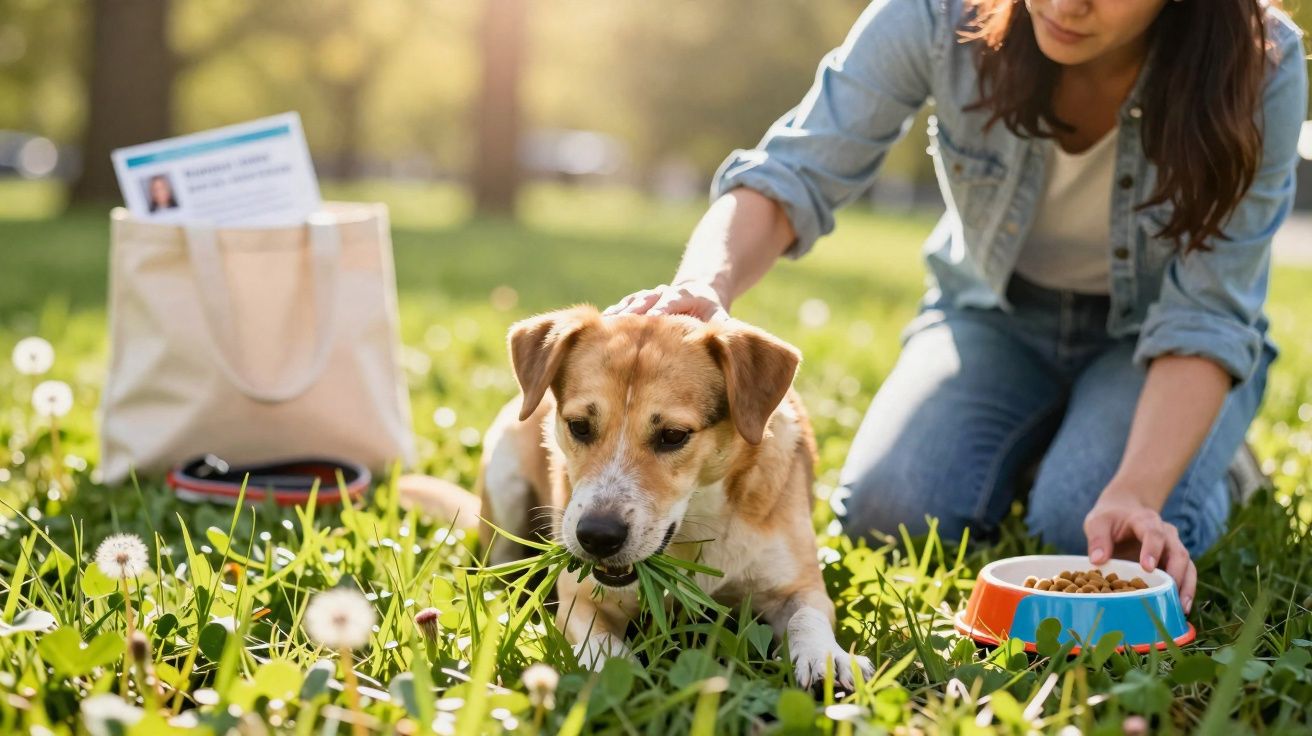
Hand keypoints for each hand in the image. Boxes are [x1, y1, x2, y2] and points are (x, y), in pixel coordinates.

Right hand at [602, 281, 728, 321]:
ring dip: (615, 316)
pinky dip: (607, 320)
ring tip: (600, 329)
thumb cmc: (710, 311)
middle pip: (644, 300)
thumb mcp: (720, 315)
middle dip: (631, 312)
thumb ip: (722, 326)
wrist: (696, 293)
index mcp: (684, 295)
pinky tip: (594, 332)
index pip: (670, 301)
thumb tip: (731, 338)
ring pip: (628, 304)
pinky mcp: (634, 305)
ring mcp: (646, 297)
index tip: (651, 318)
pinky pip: (619, 311)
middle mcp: (662, 293)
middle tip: (618, 324)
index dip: (660, 310)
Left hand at [1083, 491, 1196, 612]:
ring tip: (1181, 608)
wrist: (1123, 511)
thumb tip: (1097, 560)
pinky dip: (1186, 590)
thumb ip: (1098, 539)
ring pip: (1188, 565)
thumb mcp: (1098, 522)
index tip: (1147, 568)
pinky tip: (1179, 608)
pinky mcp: (1174, 561)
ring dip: (1187, 586)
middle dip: (1176, 573)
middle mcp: (1166, 533)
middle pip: (1178, 552)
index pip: (1153, 533)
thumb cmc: (1110, 519)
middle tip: (1170, 593)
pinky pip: (1186, 575)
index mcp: (1145, 520)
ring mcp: (1173, 547)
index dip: (1152, 550)